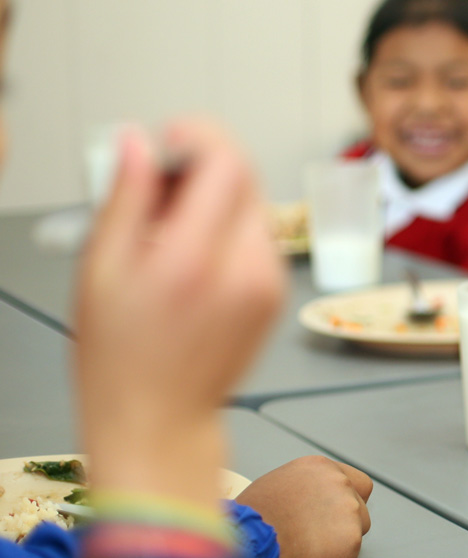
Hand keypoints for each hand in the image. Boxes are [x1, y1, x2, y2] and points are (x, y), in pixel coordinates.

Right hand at [75, 120, 284, 505]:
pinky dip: (227, 229)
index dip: (198, 136)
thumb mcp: (101, 269)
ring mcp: (268, 283)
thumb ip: (125, 197)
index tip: (168, 140)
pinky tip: (190, 257)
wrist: (160, 420)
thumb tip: (136, 142)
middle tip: (156, 187)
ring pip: (253, 204)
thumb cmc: (120, 357)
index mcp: (195, 261)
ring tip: (165, 230)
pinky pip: (258, 237)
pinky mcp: (276, 294)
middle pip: (246, 177)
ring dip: (214, 198)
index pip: (227, 162)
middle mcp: (245, 269)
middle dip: (202, 166)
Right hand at [236, 455, 372, 557]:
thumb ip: (305, 486)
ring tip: (309, 546)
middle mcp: (340, 484)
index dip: (348, 498)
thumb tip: (311, 498)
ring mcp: (349, 511)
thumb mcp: (277, 483)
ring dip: (341, 538)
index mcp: (322, 468)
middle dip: (346, 519)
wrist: (249, 541)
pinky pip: (350, 553)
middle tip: (320, 533)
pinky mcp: (351, 540)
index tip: (335, 511)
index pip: (356, 482)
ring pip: (358, 528)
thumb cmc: (252, 517)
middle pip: (359, 505)